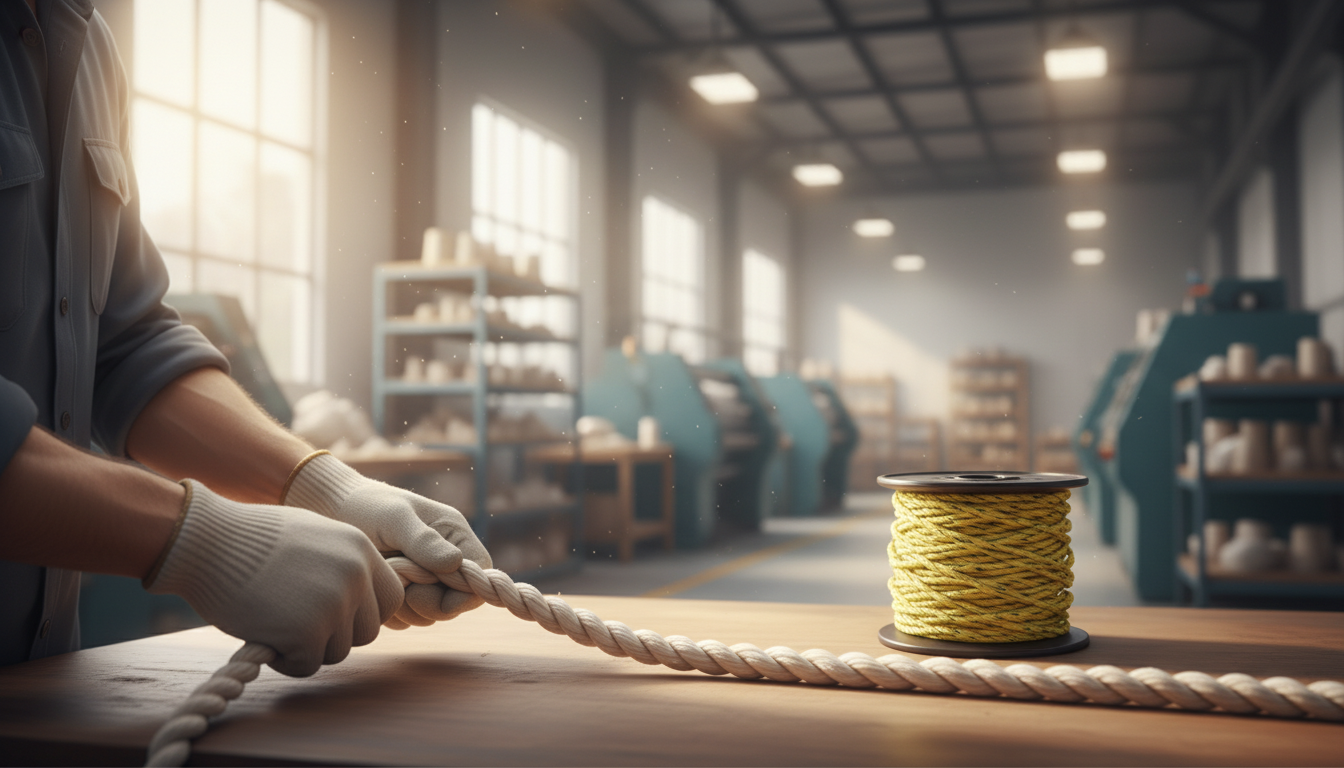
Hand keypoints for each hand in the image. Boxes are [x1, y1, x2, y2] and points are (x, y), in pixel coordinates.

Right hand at [145, 481, 403, 676]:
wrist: (206, 541)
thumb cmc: (250, 540)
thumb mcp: (315, 536)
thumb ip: (345, 564)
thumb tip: (366, 597)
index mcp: (361, 550)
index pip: (391, 600)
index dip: (362, 614)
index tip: (333, 615)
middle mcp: (357, 575)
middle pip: (368, 631)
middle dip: (335, 634)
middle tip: (296, 620)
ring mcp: (335, 603)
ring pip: (339, 651)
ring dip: (308, 647)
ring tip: (275, 619)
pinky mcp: (307, 631)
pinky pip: (308, 666)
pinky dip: (285, 660)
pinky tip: (264, 632)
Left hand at [283, 452, 491, 627]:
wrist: (330, 511)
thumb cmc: (366, 506)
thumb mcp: (395, 518)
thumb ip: (423, 541)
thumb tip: (455, 564)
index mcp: (454, 537)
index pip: (479, 579)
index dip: (461, 595)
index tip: (425, 591)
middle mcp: (445, 561)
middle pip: (454, 604)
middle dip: (425, 600)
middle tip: (397, 580)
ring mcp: (424, 580)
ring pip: (428, 615)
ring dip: (405, 605)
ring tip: (384, 575)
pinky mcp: (403, 594)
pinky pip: (405, 618)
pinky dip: (389, 610)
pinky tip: (375, 586)